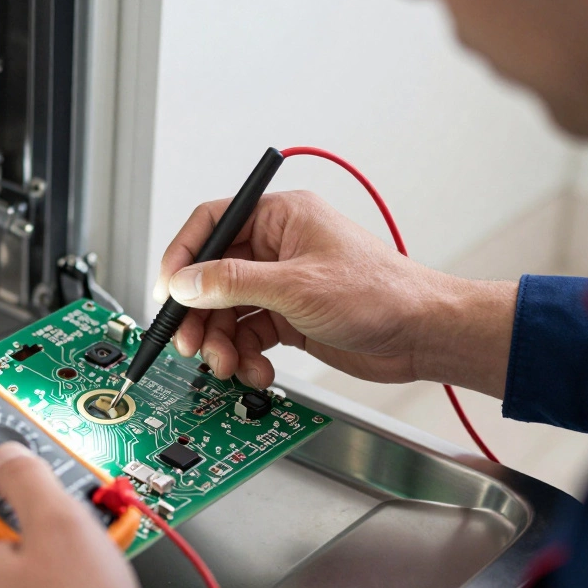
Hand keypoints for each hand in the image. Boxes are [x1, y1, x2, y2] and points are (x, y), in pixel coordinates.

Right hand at [153, 190, 515, 398]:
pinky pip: (247, 334)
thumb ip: (232, 283)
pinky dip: (245, 355)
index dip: (181, 258)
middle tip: (190, 343)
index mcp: (279, 218)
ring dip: (221, 342)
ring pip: (226, 311)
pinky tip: (256, 369)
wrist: (421, 335)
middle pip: (211, 276)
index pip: (210, 225)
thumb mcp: (296, 287)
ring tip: (228, 365)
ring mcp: (280, 283)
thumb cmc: (381, 294)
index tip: (166, 293)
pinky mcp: (288, 317)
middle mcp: (275, 247)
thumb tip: (184, 282)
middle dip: (199, 314)